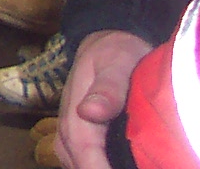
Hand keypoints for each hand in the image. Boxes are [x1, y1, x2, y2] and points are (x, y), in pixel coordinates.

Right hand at [56, 31, 152, 168]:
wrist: (106, 42)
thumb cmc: (115, 51)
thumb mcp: (116, 62)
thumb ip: (106, 89)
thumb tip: (88, 112)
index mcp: (76, 114)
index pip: (86, 156)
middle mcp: (68, 128)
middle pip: (80, 164)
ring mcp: (71, 134)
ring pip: (79, 164)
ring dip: (99, 167)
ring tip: (130, 165)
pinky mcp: (79, 136)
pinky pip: (82, 159)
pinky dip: (97, 164)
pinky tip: (119, 161)